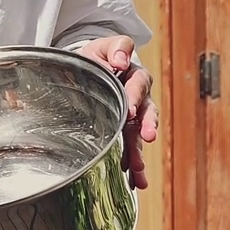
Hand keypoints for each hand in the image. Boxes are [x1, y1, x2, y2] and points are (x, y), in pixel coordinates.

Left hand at [71, 35, 158, 189]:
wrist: (83, 74)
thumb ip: (115, 48)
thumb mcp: (99, 48)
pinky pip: (132, 149)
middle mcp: (137, 97)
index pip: (137, 83)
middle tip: (146, 135)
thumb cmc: (93, 60)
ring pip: (140, 134)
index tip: (128, 104)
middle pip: (146, 110)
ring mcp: (133, 117)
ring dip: (140, 151)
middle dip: (146, 124)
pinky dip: (134, 166)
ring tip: (138, 168)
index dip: (133, 92)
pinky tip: (135, 181)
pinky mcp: (126, 133)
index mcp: (131, 75)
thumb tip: (120, 60)